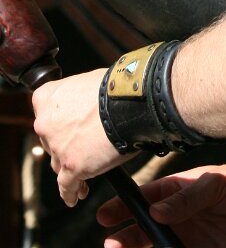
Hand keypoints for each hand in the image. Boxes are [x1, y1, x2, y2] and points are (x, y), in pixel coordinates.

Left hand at [32, 68, 129, 205]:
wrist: (130, 101)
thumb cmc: (114, 87)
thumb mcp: (88, 82)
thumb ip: (78, 97)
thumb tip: (87, 105)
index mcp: (47, 98)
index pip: (44, 112)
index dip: (58, 120)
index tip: (67, 125)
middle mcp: (46, 124)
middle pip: (51, 141)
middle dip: (64, 145)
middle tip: (80, 148)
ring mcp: (58, 147)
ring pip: (58, 164)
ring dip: (68, 169)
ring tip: (81, 177)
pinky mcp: (72, 167)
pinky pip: (66, 186)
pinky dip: (70, 192)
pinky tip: (75, 196)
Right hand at [96, 161, 225, 247]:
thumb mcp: (220, 181)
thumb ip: (190, 196)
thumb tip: (156, 211)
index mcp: (180, 192)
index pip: (146, 199)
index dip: (123, 207)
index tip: (104, 216)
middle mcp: (180, 218)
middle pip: (144, 231)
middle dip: (125, 239)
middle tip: (112, 245)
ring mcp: (190, 239)